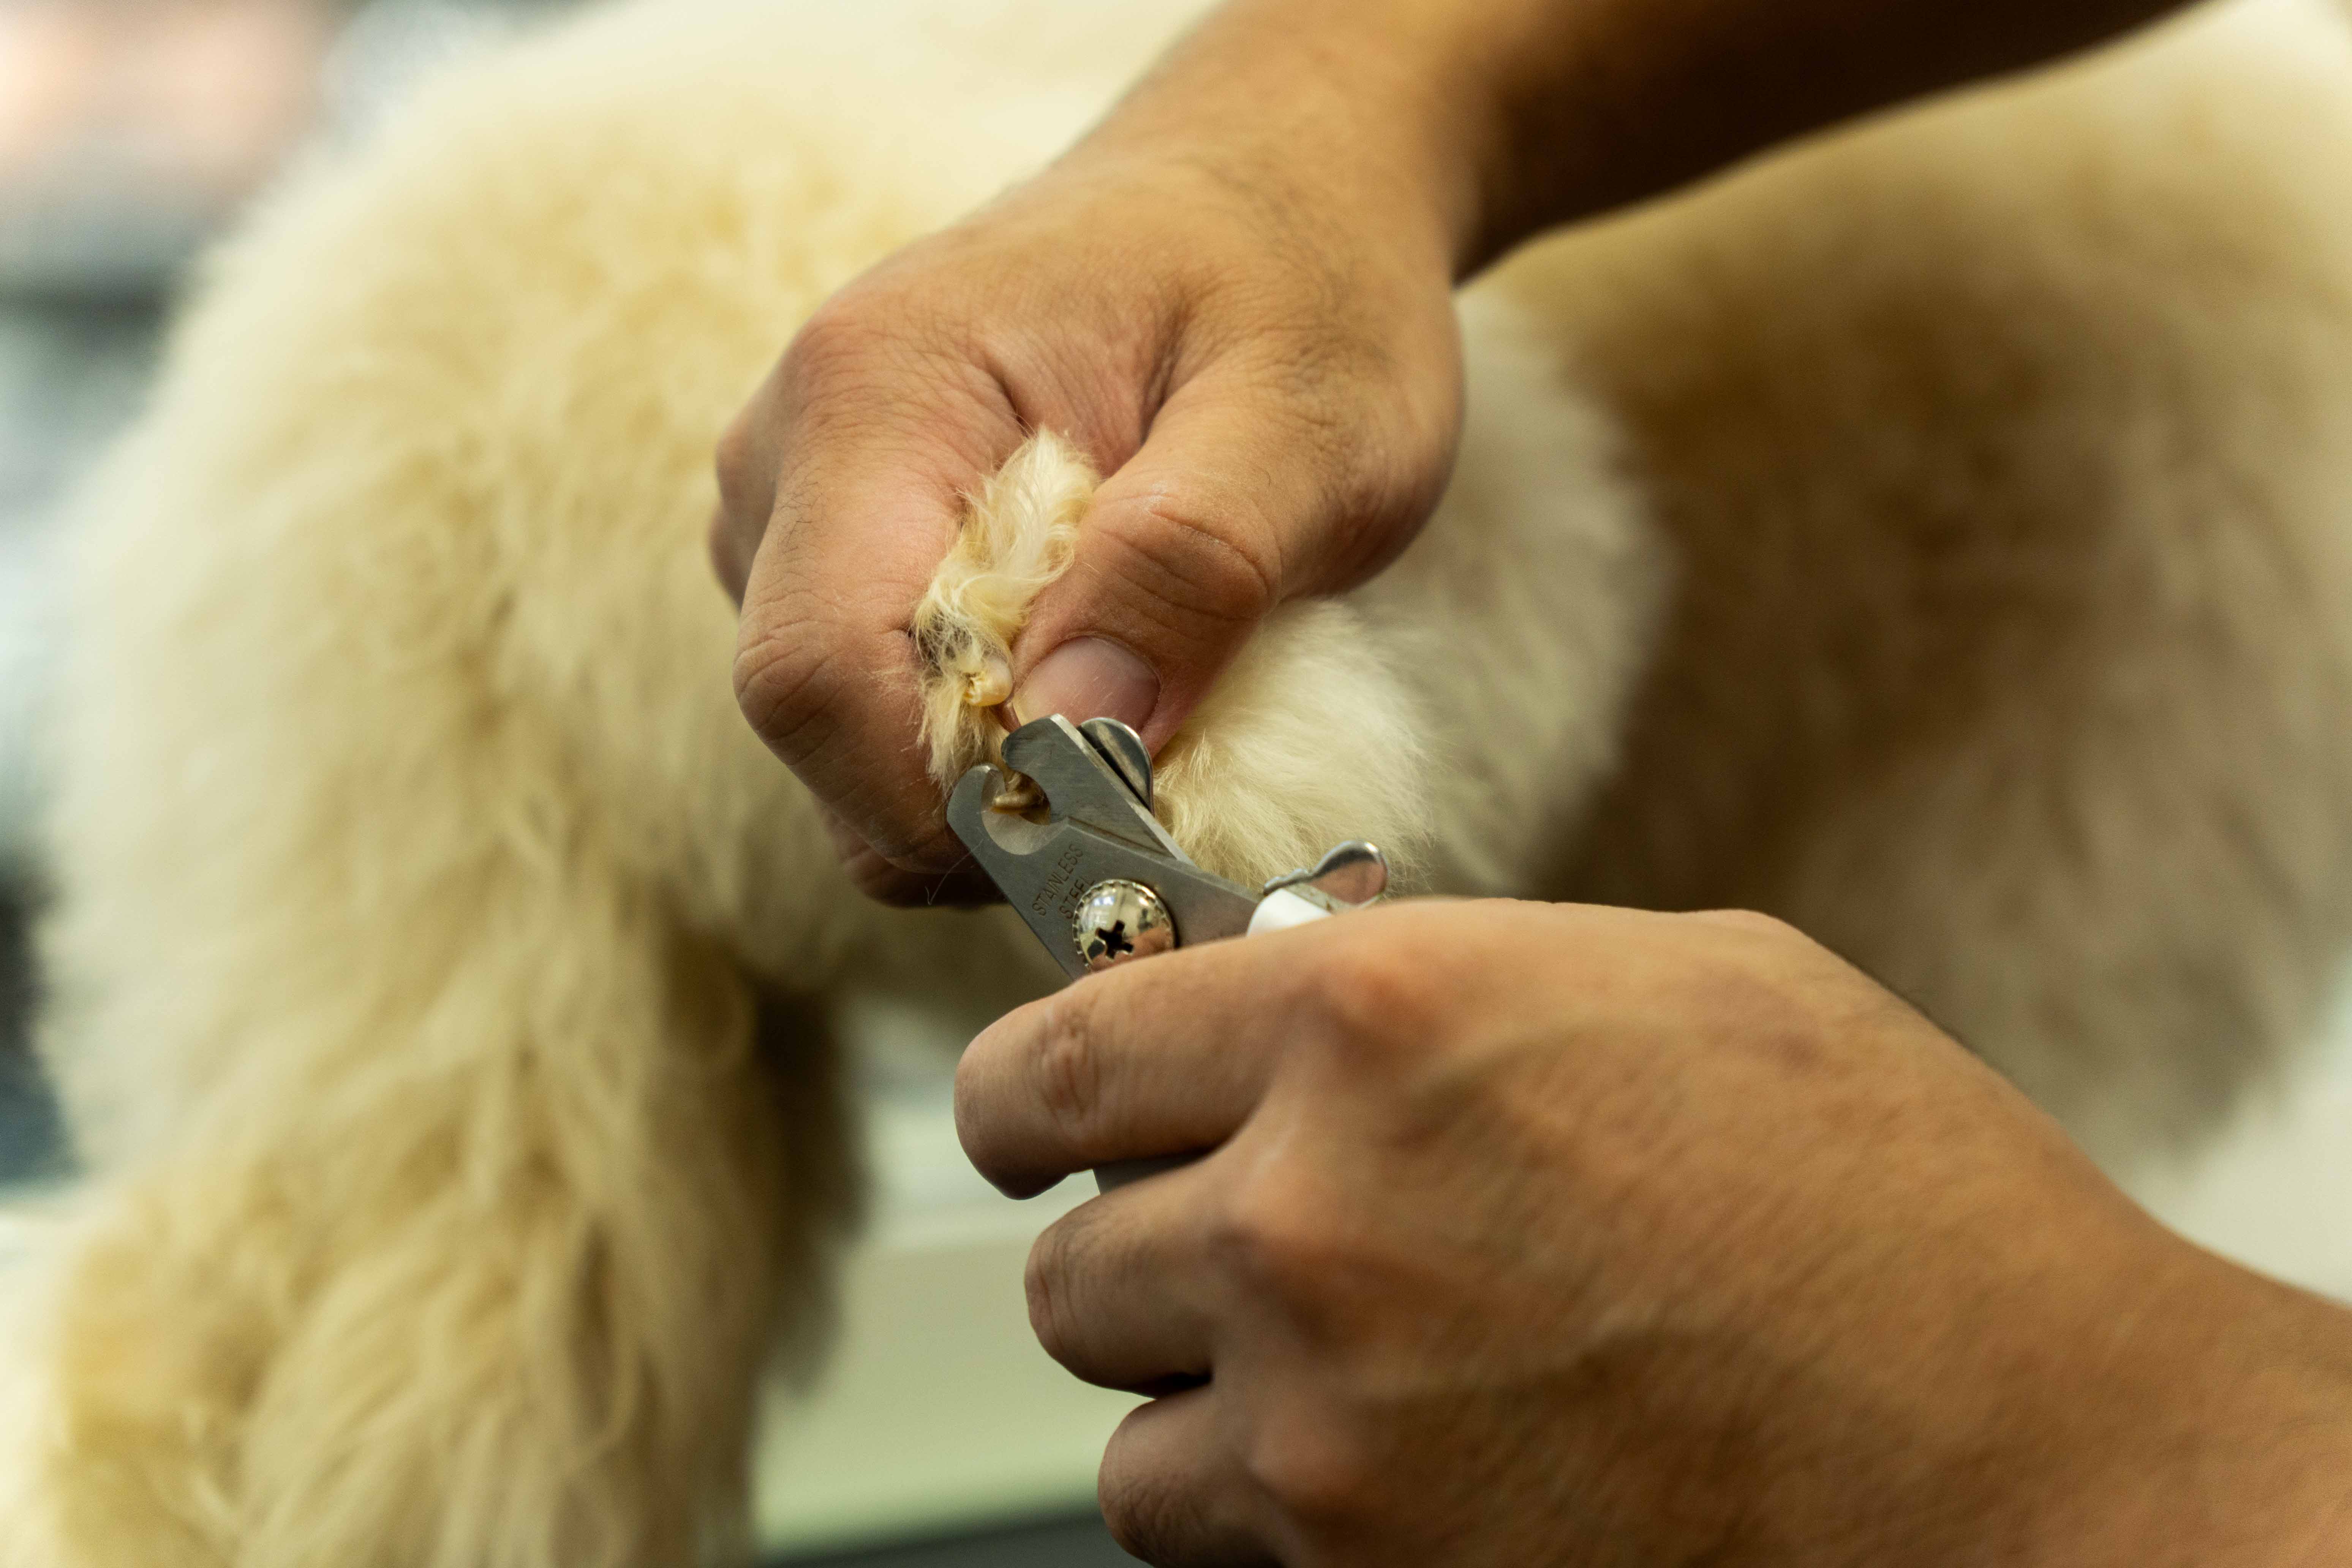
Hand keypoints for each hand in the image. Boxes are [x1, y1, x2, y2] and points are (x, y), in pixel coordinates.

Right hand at [713, 125, 1463, 901]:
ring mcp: (790, 505)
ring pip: (841, 738)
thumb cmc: (1296, 285)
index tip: (1115, 817)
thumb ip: (1192, 565)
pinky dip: (983, 742)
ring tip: (1141, 691)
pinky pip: (872, 708)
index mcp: (873, 389)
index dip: (948, 797)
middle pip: (812, 724)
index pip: (818, 675)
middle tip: (1157, 772)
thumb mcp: (1309, 417)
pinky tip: (1094, 672)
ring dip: (990, 778)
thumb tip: (1075, 732)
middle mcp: (786, 448)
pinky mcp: (829, 552)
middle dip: (979, 802)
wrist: (1265, 194)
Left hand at [956, 901, 2351, 1565]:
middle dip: (1145, 1260)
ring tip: (1357, 1381)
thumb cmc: (1885, 1198)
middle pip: (1072, 1269)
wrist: (2036, 1462)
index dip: (1025, 1098)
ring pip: (1130, 1443)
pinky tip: (1410, 1471)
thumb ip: (1428, 983)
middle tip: (1250, 1253)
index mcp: (1370, 1022)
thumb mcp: (1663, 985)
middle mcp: (1312, 1220)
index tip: (1031, 1124)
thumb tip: (1284, 1001)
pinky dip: (1275, 1522)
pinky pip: (1220, 1551)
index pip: (1057, 1059)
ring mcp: (1330, 1429)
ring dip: (1205, 1411)